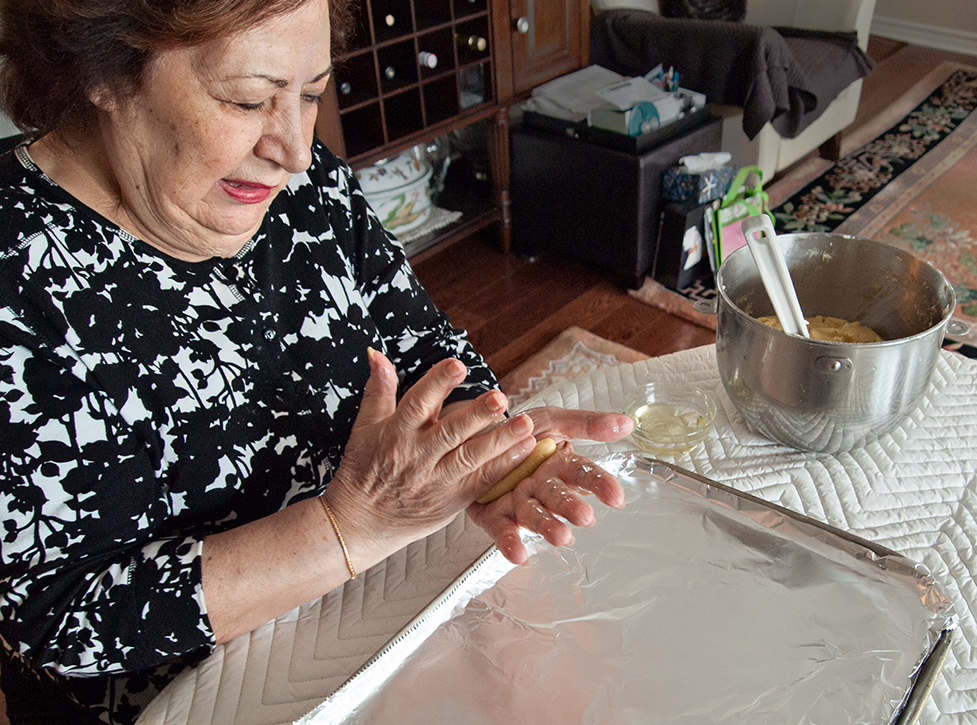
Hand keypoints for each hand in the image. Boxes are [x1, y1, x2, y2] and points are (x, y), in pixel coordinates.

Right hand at [324, 349, 541, 568]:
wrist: (359, 523)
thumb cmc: (361, 472)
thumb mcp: (363, 428)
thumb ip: (379, 390)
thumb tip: (379, 355)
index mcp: (396, 434)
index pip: (418, 403)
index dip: (438, 383)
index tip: (458, 365)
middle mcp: (417, 456)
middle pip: (450, 432)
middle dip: (477, 414)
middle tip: (500, 397)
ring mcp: (436, 480)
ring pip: (470, 458)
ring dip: (500, 440)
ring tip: (524, 424)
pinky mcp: (451, 500)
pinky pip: (481, 482)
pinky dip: (503, 466)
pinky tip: (524, 449)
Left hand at [467, 406, 633, 563]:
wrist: (473, 437)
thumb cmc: (517, 432)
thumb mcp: (552, 419)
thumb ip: (586, 424)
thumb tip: (627, 423)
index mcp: (559, 466)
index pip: (584, 474)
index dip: (600, 484)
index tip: (616, 497)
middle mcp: (542, 488)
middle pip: (559, 498)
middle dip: (572, 507)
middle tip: (584, 517)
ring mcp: (518, 503)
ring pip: (535, 516)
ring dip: (548, 527)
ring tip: (561, 537)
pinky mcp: (494, 516)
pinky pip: (502, 530)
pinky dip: (510, 543)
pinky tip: (518, 554)